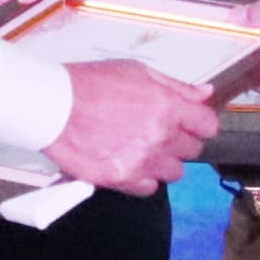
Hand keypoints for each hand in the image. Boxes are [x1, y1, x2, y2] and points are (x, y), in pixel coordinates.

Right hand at [44, 59, 217, 193]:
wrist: (52, 106)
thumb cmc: (89, 84)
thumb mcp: (137, 71)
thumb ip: (176, 87)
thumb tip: (205, 93)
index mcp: (167, 107)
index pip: (208, 126)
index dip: (199, 123)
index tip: (190, 123)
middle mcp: (159, 137)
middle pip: (192, 150)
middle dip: (178, 140)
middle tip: (156, 131)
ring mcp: (141, 161)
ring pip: (173, 172)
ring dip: (162, 161)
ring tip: (140, 147)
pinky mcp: (121, 179)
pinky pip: (149, 188)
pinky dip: (142, 178)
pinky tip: (128, 161)